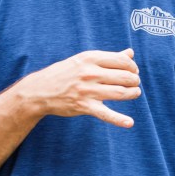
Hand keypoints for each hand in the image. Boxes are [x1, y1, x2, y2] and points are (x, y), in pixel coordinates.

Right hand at [14, 49, 140, 128]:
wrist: (39, 90)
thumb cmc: (65, 73)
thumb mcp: (84, 60)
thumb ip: (108, 57)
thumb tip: (130, 53)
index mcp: (89, 58)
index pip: (121, 60)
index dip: (132, 66)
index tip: (133, 71)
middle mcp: (89, 73)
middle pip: (123, 76)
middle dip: (134, 80)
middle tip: (135, 83)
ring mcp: (86, 90)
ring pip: (119, 92)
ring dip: (132, 93)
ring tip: (135, 93)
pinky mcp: (83, 106)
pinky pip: (105, 114)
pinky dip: (119, 119)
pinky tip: (129, 123)